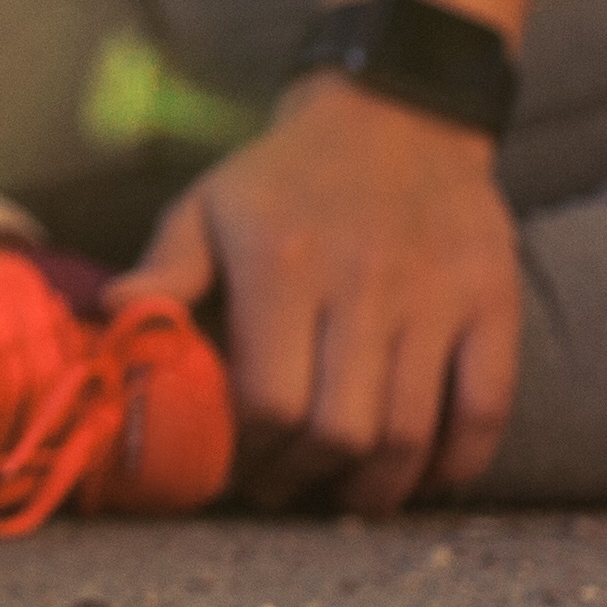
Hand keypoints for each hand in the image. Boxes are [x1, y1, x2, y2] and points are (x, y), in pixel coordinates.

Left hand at [115, 72, 520, 513]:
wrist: (396, 113)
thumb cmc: (284, 178)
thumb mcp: (207, 206)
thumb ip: (164, 270)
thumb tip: (112, 319)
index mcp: (283, 263)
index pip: (268, 401)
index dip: (250, 454)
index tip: (236, 467)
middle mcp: (363, 282)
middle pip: (339, 432)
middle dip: (305, 480)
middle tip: (284, 489)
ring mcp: (437, 296)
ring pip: (410, 434)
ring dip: (375, 487)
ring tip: (344, 493)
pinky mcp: (493, 302)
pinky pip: (485, 410)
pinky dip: (455, 462)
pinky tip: (421, 474)